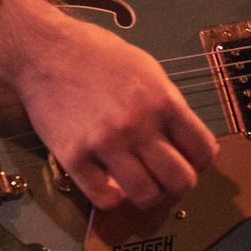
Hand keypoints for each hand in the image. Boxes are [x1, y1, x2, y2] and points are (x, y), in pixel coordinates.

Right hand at [0, 0, 219, 212]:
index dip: (199, 160)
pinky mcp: (73, 158)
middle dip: (178, 183)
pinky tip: (110, 183)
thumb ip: (168, 105)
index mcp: (163, 101)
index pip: (203, 151)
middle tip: (165, 176)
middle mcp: (139, 125)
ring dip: (147, 195)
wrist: (46, 52)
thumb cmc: (99, 56)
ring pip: (146, 196)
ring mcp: (105, 143)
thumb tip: (185, 139)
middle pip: (180, 180)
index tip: (188, 158)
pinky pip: (104, 199)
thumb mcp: (148, 70)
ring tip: (139, 182)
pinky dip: (112, 198)